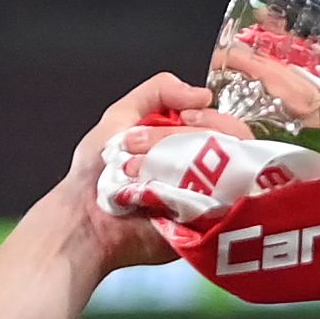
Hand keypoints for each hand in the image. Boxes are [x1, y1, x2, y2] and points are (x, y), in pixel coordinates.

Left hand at [59, 70, 249, 271]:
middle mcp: (204, 170)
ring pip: (234, 173)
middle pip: (237, 146)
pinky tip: (169, 193)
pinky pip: (224, 206)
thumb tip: (204, 94)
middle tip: (157, 147)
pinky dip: (198, 194)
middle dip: (195, 137)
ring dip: (190, 165)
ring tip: (148, 171)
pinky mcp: (204, 226)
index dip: (211, 118)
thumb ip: (158, 92)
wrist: (82, 217)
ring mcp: (208, 199)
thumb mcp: (121, 115)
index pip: (227, 126)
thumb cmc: (95, 173)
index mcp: (188, 144)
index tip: (185, 117)